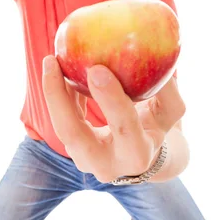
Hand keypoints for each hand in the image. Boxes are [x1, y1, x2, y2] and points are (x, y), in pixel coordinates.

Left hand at [42, 56, 185, 182]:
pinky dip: (57, 94)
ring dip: (52, 93)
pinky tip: (55, 67)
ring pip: (60, 128)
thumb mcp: (170, 112)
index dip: (110, 100)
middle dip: (61, 99)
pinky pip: (60, 120)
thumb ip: (167, 87)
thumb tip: (162, 54)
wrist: (142, 158)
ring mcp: (84, 161)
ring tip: (50, 60)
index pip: (123, 128)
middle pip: (75, 135)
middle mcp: (106, 165)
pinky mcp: (72, 151)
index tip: (97, 68)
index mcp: (137, 155)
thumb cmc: (156, 126)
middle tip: (55, 62)